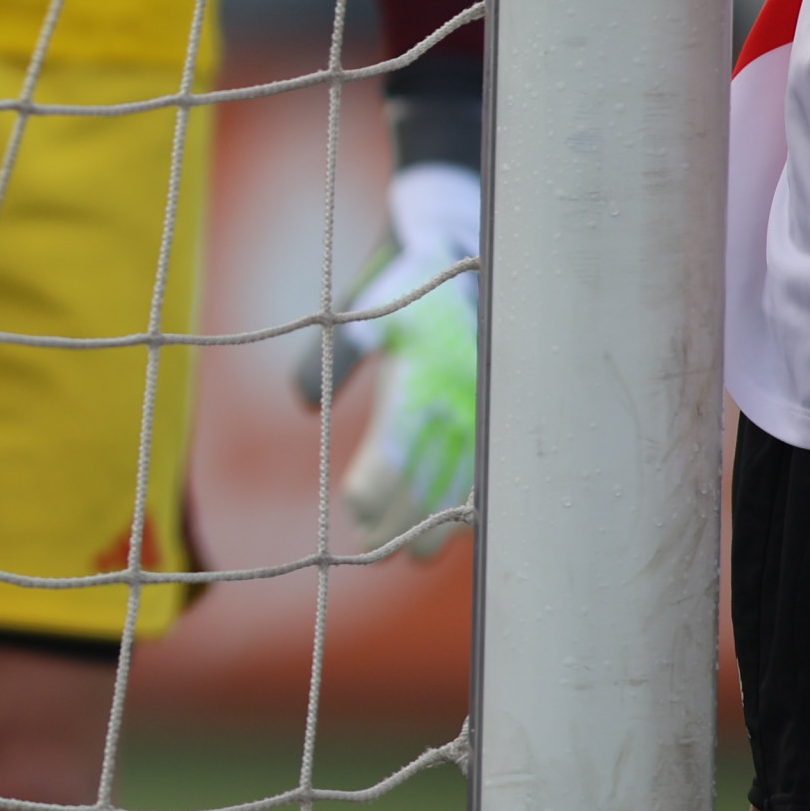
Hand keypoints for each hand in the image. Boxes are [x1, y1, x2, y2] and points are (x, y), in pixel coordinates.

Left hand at [328, 164, 479, 557]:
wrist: (475, 255)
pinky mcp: (507, 418)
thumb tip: (303, 403)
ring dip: (434, 524)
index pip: (395, 446)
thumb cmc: (409, 285)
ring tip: (409, 555)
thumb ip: (334, 354)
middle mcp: (461, 403)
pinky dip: (471, 507)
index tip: (353, 506)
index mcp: (423, 378)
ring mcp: (490, 415)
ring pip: (461, 485)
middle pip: (425, 479)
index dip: (374, 482)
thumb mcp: (370, 309)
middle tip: (369, 548)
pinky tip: (455, 532)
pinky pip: (492, 475)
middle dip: (396, 519)